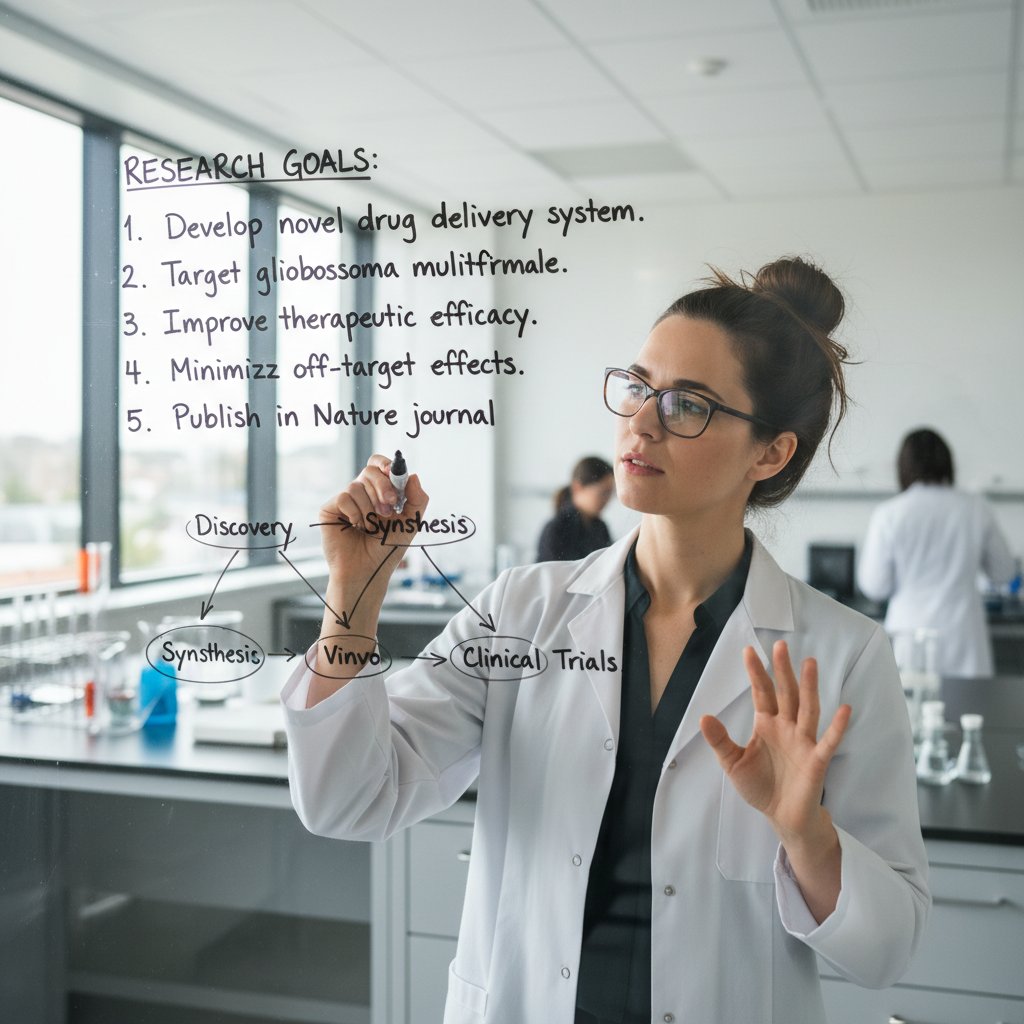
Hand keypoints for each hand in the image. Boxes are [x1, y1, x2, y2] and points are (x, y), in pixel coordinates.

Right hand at [317, 454, 428, 612]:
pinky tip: (356, 527)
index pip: (379, 465)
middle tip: (389, 509)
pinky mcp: (330, 509)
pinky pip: (344, 497)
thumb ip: (417, 500)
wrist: (368, 571)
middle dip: (383, 488)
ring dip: (370, 508)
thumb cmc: (387, 550)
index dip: (386, 464)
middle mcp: (361, 493)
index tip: (394, 473)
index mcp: (379, 492)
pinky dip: (355, 513)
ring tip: (371, 527)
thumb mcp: (410, 523)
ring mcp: (345, 500)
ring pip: (357, 485)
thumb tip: (414, 475)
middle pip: (370, 471)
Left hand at [700, 640, 850, 845]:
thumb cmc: (759, 786)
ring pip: (807, 708)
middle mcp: (787, 727)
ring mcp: (803, 741)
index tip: (748, 650)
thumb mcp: (732, 763)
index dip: (756, 673)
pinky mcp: (817, 760)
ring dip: (809, 687)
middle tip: (779, 645)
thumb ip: (720, 741)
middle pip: (786, 693)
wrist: (781, 817)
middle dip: (782, 670)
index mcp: (766, 724)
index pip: (761, 693)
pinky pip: (828, 741)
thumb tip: (703, 717)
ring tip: (809, 663)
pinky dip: (837, 726)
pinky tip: (845, 709)